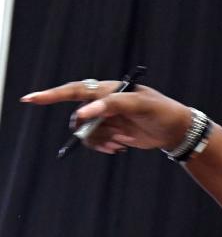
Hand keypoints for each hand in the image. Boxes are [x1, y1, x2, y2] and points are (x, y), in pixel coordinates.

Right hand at [21, 80, 191, 154]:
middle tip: (113, 136)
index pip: (75, 90)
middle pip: (78, 116)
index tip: (31, 99)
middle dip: (89, 130)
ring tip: (122, 141)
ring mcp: (105, 118)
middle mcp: (103, 103)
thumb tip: (83, 112)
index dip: (51, 95)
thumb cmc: (161, 111)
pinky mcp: (110, 131)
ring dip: (100, 140)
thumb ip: (112, 104)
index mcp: (108, 90)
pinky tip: (121, 146)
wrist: (176, 130)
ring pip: (86, 132)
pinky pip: (94, 141)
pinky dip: (104, 146)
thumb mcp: (140, 105)